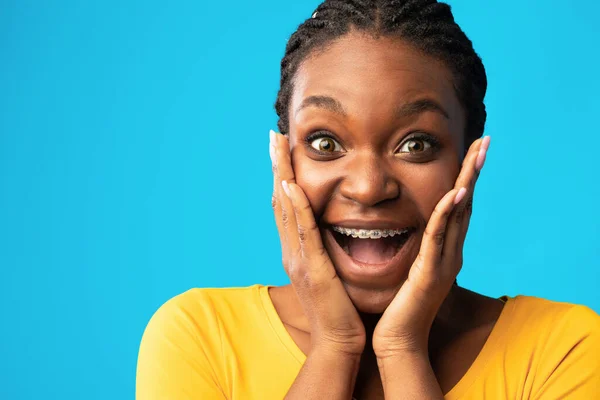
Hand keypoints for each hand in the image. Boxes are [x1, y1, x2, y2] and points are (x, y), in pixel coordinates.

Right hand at [270, 130, 365, 355]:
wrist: (339, 343)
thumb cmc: (339, 310)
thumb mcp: (330, 273)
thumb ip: (325, 251)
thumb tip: (330, 231)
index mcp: (297, 251)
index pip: (287, 205)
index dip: (283, 175)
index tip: (282, 148)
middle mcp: (291, 251)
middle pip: (280, 200)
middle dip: (277, 166)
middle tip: (274, 135)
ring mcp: (298, 260)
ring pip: (286, 209)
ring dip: (281, 175)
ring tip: (278, 146)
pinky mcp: (312, 270)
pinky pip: (304, 232)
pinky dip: (296, 207)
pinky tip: (292, 185)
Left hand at [372, 136, 490, 357]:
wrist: (397, 338)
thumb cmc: (398, 304)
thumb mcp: (409, 266)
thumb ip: (415, 245)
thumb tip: (409, 223)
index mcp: (442, 249)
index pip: (457, 206)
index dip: (465, 177)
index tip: (471, 149)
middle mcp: (450, 252)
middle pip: (465, 204)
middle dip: (473, 171)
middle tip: (485, 140)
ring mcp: (444, 262)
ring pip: (458, 215)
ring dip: (468, 183)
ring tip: (477, 155)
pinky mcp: (430, 273)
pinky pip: (439, 238)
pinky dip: (448, 215)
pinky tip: (456, 193)